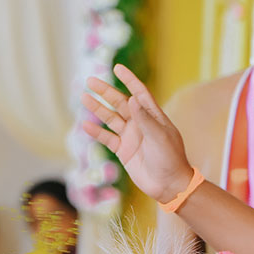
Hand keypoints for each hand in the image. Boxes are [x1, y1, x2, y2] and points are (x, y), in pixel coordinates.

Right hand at [81, 67, 194, 204]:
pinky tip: (85, 125)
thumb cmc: (170, 159)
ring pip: (111, 118)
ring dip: (98, 108)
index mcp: (153, 116)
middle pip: (120, 103)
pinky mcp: (123, 151)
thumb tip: (132, 98)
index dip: (129, 80)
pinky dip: (97, 132)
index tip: (117, 68)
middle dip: (105, 91)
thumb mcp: (159, 137)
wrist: (169, 185)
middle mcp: (140, 123)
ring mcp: (131, 137)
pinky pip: (107, 138)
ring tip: (84, 98)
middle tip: (90, 81)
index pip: (139, 92)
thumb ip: (144, 119)